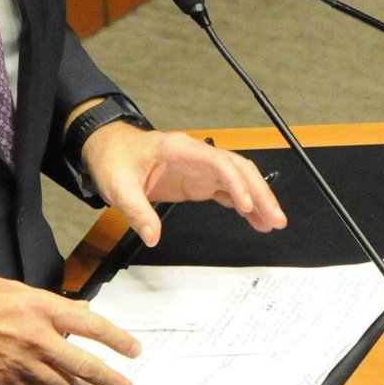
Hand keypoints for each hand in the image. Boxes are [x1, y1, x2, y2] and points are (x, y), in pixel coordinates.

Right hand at [0, 272, 140, 384]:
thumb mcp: (14, 288)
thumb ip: (48, 303)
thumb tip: (75, 311)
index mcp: (40, 307)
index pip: (90, 325)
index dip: (117, 339)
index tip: (133, 350)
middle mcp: (35, 337)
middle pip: (84, 365)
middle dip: (110, 380)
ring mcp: (19, 363)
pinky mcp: (3, 382)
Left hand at [82, 123, 287, 246]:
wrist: (108, 148)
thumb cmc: (114, 158)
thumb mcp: (118, 186)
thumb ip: (137, 211)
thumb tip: (152, 236)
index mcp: (179, 150)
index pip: (218, 161)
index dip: (235, 182)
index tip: (246, 205)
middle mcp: (195, 156)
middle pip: (237, 169)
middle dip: (260, 192)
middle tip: (276, 218)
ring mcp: (199, 168)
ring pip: (238, 179)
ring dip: (258, 198)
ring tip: (273, 222)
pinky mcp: (197, 181)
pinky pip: (228, 190)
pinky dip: (244, 204)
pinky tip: (255, 219)